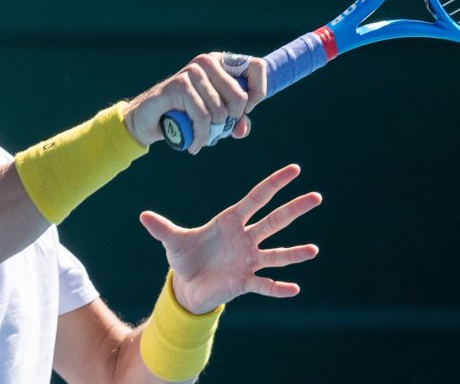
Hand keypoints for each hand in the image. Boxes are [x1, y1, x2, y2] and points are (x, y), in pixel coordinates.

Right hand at [123, 52, 266, 153]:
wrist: (149, 119)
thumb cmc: (186, 115)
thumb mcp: (217, 117)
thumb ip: (236, 120)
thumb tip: (241, 128)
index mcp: (222, 62)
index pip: (257, 67)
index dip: (257, 94)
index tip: (242, 111)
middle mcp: (207, 62)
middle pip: (240, 97)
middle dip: (230, 121)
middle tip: (216, 130)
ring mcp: (192, 71)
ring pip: (220, 110)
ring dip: (213, 133)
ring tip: (203, 138)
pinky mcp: (179, 85)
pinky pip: (202, 117)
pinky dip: (201, 137)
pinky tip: (195, 145)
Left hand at [139, 164, 320, 313]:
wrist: (187, 286)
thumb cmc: (185, 257)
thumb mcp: (172, 241)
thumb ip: (161, 228)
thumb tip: (142, 216)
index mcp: (231, 221)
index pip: (257, 198)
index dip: (274, 184)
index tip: (294, 170)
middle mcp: (245, 238)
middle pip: (274, 220)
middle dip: (294, 209)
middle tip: (317, 197)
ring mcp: (248, 260)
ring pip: (276, 254)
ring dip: (294, 253)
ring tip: (313, 250)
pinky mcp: (245, 281)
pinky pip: (265, 284)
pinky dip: (278, 288)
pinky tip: (295, 289)